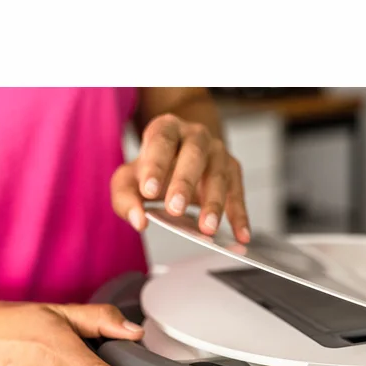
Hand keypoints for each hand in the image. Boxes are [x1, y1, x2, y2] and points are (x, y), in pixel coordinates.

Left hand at [111, 113, 250, 243]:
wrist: (180, 154)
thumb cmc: (153, 168)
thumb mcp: (129, 179)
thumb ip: (125, 199)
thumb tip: (138, 221)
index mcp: (167, 129)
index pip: (161, 143)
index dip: (155, 165)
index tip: (148, 191)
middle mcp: (196, 136)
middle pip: (194, 155)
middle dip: (184, 183)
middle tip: (175, 209)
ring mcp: (218, 152)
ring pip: (219, 176)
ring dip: (214, 204)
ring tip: (207, 229)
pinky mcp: (233, 171)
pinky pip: (237, 195)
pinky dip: (240, 216)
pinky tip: (241, 236)